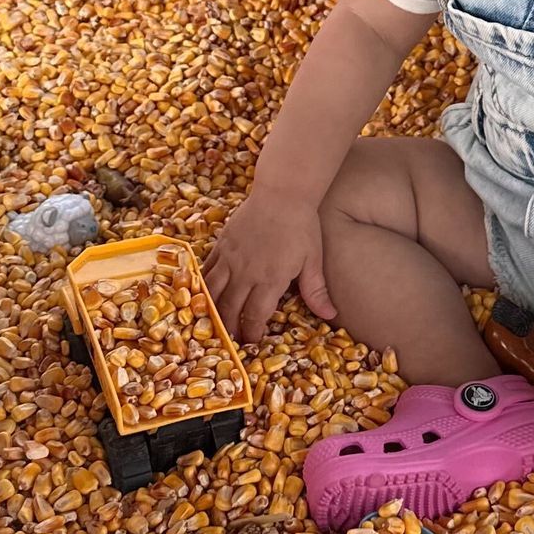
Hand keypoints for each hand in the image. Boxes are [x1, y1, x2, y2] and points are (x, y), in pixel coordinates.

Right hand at [205, 186, 333, 342]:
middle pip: (230, 308)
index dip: (251, 333)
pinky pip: (206, 270)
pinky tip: (202, 295)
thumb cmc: (302, 226)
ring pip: (212, 292)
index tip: (252, 342)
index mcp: (270, 279)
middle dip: (229, 328)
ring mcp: (231, 258)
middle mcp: (246, 272)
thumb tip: (330, 315)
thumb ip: (316, 290)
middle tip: (230, 340)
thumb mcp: (313, 259)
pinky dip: (202, 285)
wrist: (283, 191)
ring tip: (213, 323)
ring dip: (211, 310)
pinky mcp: (221, 244)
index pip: (255, 315)